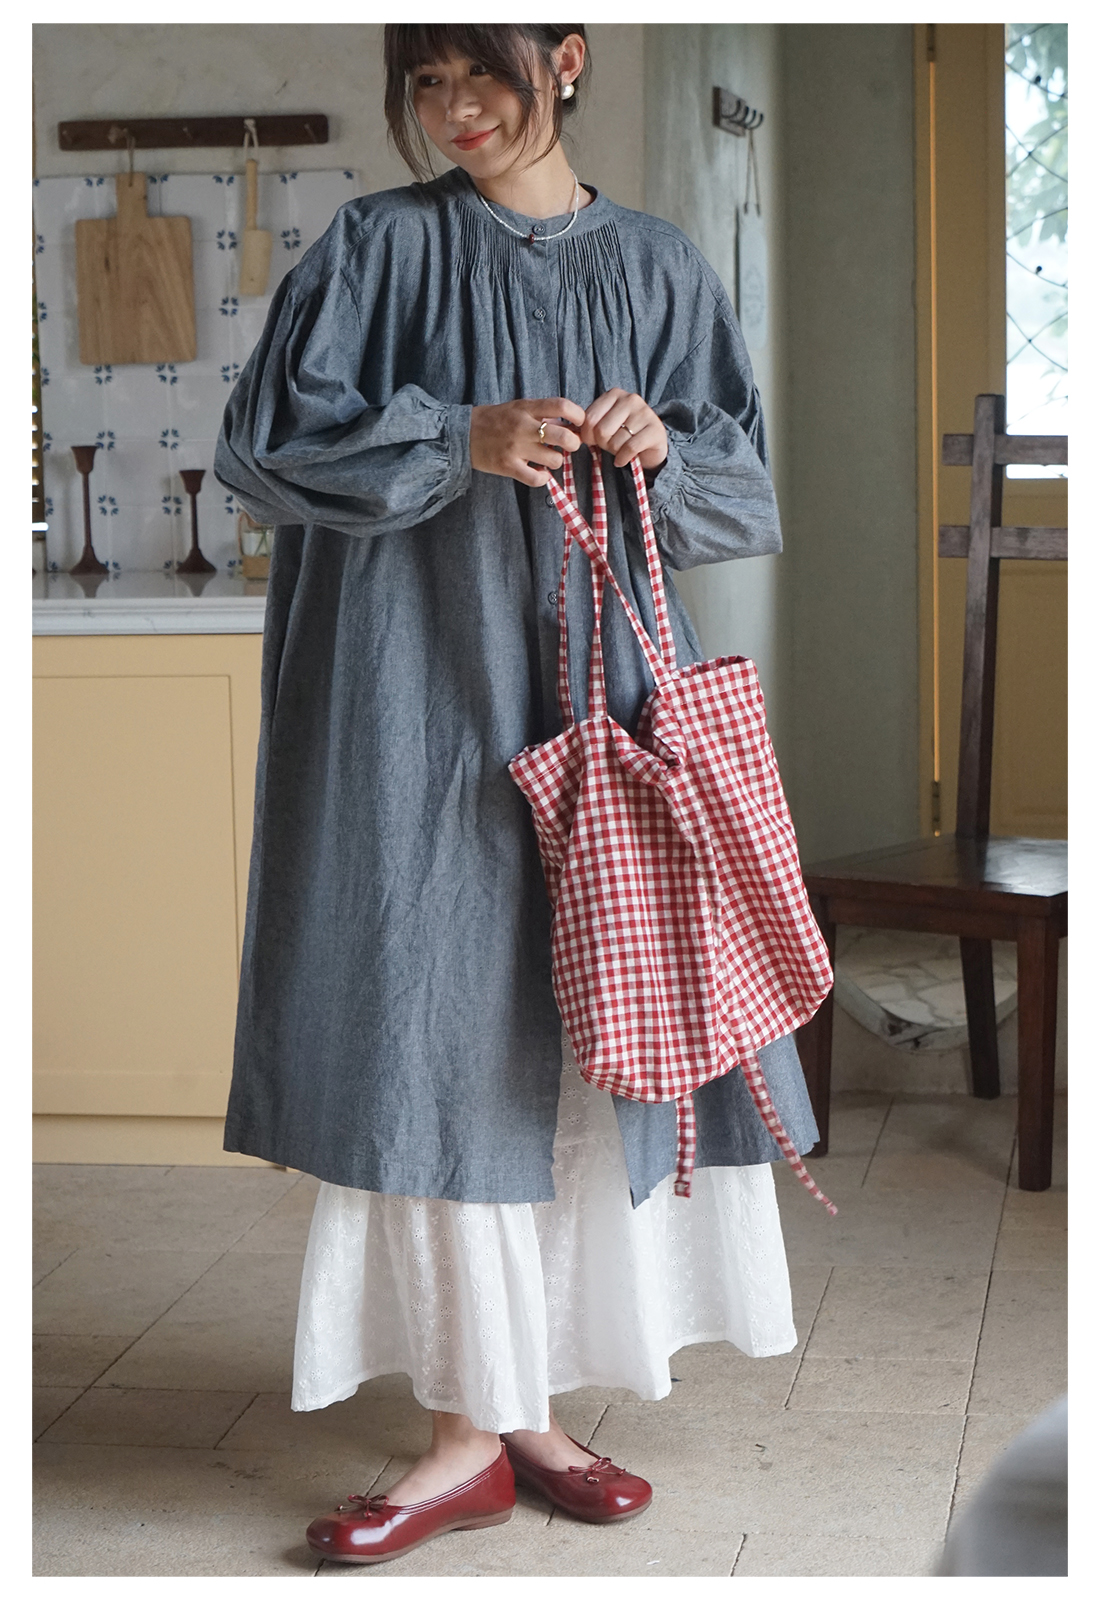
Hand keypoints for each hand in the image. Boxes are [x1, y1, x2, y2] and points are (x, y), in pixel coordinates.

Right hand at [470, 398, 584, 487]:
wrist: (463, 433)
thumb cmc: (495, 420)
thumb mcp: (518, 408)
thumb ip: (541, 414)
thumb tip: (570, 424)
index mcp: (526, 408)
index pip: (561, 406)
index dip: (577, 415)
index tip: (579, 422)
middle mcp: (522, 426)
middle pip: (563, 436)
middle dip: (574, 443)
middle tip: (569, 446)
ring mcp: (516, 448)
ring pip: (554, 459)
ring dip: (557, 461)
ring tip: (549, 459)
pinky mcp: (508, 467)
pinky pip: (536, 478)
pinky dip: (543, 478)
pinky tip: (539, 473)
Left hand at [581, 389, 667, 469]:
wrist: (650, 445)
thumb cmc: (622, 434)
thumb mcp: (603, 425)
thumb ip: (587, 425)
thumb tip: (566, 430)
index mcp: (614, 394)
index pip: (589, 418)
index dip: (587, 435)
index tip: (593, 441)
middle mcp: (630, 399)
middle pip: (602, 430)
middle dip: (603, 444)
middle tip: (610, 445)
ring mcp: (645, 413)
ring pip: (616, 441)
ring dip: (615, 452)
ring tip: (620, 449)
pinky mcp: (655, 430)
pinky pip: (630, 448)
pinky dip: (623, 459)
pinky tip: (623, 459)